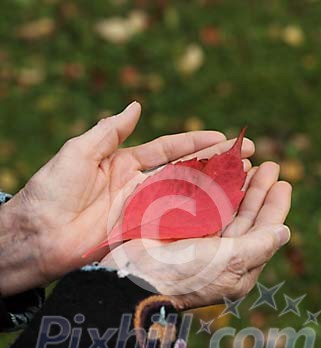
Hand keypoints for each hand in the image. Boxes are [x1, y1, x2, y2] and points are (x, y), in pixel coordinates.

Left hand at [1, 102, 254, 294]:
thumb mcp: (79, 151)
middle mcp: (138, 185)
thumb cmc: (53, 188)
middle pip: (184, 172)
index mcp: (125, 162)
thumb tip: (136, 105)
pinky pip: (173, 224)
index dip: (195, 143)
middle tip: (246, 157)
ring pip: (185, 197)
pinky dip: (197, 219)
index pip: (168, 149)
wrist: (39, 233)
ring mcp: (142, 210)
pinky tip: (222, 213)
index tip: (223, 136)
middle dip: (215, 163)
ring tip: (244, 182)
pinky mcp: (141, 233)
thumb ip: (110, 131)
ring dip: (213, 190)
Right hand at [101, 161, 291, 308]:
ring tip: (250, 161)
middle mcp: (218, 254)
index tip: (284, 183)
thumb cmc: (184, 274)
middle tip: (270, 165)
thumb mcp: (229, 262)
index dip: (274, 208)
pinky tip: (218, 169)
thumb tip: (285, 232)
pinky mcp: (178, 228)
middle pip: (245, 217)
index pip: (262, 233)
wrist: (133, 277)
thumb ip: (259, 245)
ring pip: (224, 208)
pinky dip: (211, 187)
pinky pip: (201, 203)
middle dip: (258, 191)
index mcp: (235, 268)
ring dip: (238, 185)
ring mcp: (198, 240)